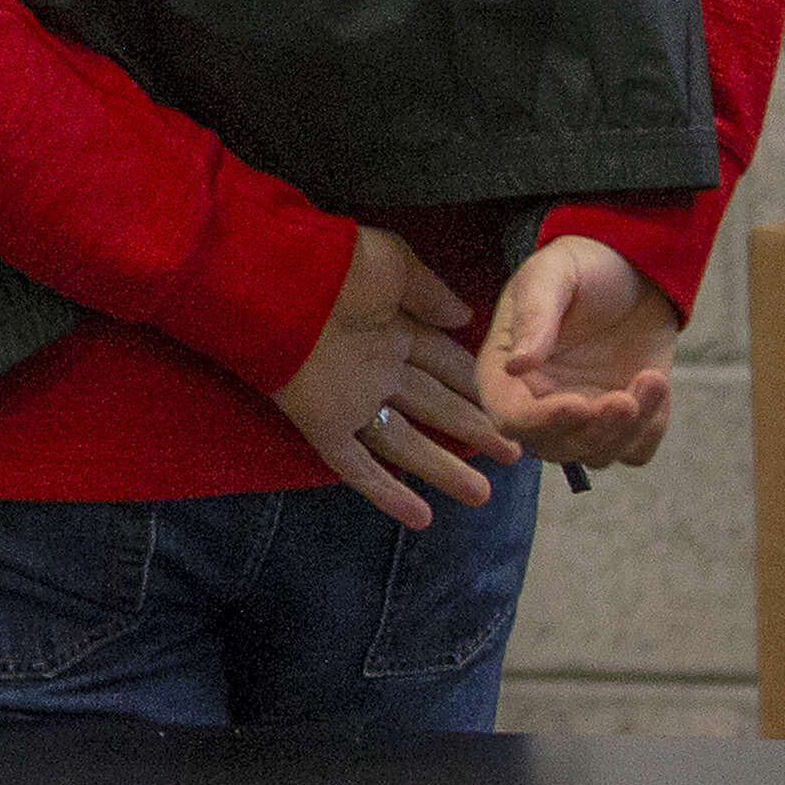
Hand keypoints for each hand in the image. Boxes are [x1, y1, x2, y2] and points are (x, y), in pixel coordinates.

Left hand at [270, 224, 512, 528]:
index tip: (505, 402)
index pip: (443, 361)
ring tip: (482, 494)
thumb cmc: (335, 266)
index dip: (473, 382)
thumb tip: (465, 317)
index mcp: (393, 329)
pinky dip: (387, 492)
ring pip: (405, 444)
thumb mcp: (394, 265)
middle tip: (511, 454)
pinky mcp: (324, 425)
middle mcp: (377, 369)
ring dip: (442, 469)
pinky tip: (420, 518)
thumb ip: (429, 293)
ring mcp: (351, 401)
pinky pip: (357, 466)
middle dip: (472, 429)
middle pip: (434, 406)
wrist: (273, 283)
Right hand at [482, 235, 678, 468]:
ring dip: (628, 429)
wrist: (634, 268)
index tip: (578, 404)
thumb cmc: (582, 265)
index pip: (509, 416)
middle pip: (553, 447)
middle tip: (626, 399)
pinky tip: (655, 385)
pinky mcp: (624, 420)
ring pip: (597, 454)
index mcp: (505, 370)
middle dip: (594, 431)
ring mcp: (583, 414)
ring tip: (652, 378)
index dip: (539, 421)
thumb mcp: (552, 274)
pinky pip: (635, 451)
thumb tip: (517, 364)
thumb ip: (534, 315)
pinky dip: (650, 431)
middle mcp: (538, 401)